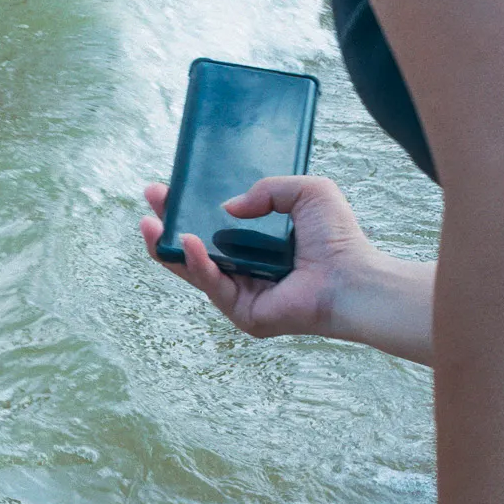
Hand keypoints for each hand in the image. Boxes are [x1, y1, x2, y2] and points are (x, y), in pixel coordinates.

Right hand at [139, 174, 377, 339]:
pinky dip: (197, 265)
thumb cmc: (338, 238)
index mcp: (258, 247)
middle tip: (151, 202)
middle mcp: (247, 272)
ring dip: (169, 248)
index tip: (169, 190)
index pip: (214, 228)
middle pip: (196, 250)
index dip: (190, 209)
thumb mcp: (306, 191)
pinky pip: (213, 286)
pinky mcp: (244, 313)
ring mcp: (243, 295)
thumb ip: (267, 190)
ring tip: (150, 225)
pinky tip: (187, 242)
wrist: (352, 277)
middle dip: (168, 226)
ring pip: (195, 271)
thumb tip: (227, 208)